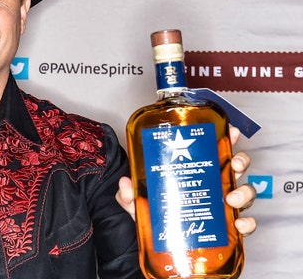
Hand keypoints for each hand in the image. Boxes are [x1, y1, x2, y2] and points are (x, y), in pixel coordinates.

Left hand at [115, 126, 257, 235]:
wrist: (157, 242)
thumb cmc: (153, 214)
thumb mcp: (138, 201)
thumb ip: (128, 194)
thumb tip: (125, 183)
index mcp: (195, 172)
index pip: (214, 151)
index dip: (226, 139)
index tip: (231, 131)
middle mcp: (211, 186)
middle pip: (235, 167)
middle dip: (239, 162)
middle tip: (232, 166)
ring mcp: (220, 205)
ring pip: (245, 192)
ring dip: (244, 192)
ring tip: (231, 198)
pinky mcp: (226, 226)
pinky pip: (244, 223)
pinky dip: (247, 223)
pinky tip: (239, 224)